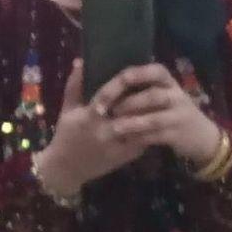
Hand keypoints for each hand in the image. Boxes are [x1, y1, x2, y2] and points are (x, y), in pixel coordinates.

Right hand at [35, 58, 155, 197]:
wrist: (66, 170)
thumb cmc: (66, 136)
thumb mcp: (67, 110)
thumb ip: (74, 86)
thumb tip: (81, 61)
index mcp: (88, 117)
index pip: (106, 95)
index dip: (120, 84)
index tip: (132, 73)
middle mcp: (103, 132)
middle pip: (129, 114)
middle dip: (145, 102)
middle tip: (162, 88)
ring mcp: (115, 146)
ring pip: (139, 130)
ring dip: (152, 117)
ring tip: (166, 105)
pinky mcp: (123, 158)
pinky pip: (141, 143)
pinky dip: (150, 133)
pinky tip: (160, 122)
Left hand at [101, 63, 222, 166]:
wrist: (201, 135)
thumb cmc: (172, 111)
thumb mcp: (162, 94)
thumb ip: (142, 87)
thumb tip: (108, 82)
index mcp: (168, 81)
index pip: (154, 71)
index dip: (135, 76)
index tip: (118, 81)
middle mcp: (176, 96)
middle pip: (153, 95)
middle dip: (129, 102)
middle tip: (108, 110)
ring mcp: (179, 116)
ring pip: (154, 118)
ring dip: (133, 123)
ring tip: (114, 127)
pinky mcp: (178, 135)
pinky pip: (157, 136)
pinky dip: (140, 138)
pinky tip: (125, 141)